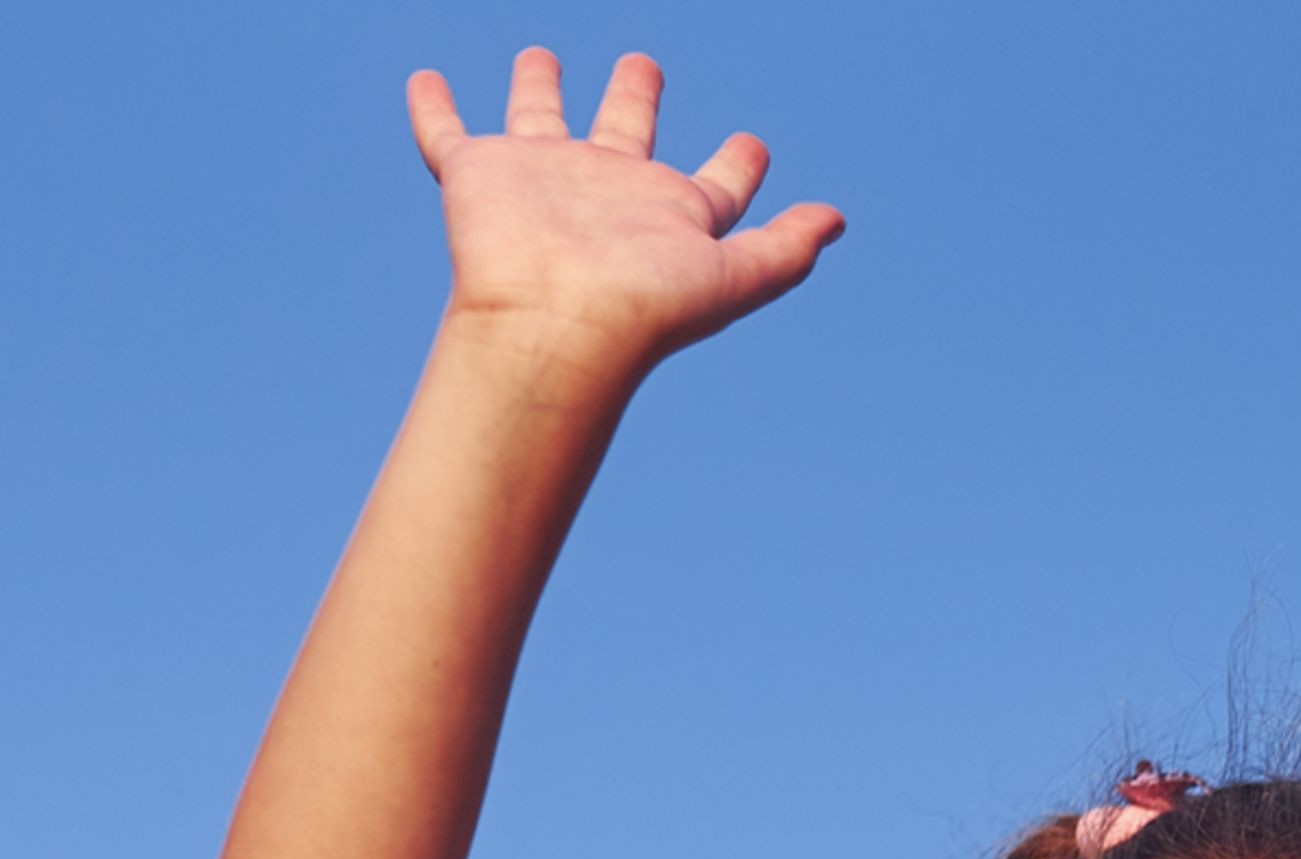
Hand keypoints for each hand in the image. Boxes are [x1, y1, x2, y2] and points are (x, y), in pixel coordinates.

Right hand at [408, 48, 841, 374]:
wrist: (556, 325)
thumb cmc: (644, 307)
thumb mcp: (735, 276)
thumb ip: (785, 249)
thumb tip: (838, 220)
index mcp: (667, 214)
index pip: (715, 185)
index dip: (739, 164)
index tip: (755, 145)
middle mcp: (606, 192)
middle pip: (625, 133)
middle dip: (636, 97)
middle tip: (643, 65)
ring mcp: (539, 181)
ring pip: (538, 118)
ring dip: (537, 88)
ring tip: (539, 55)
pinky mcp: (476, 175)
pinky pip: (445, 133)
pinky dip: (433, 109)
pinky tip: (427, 80)